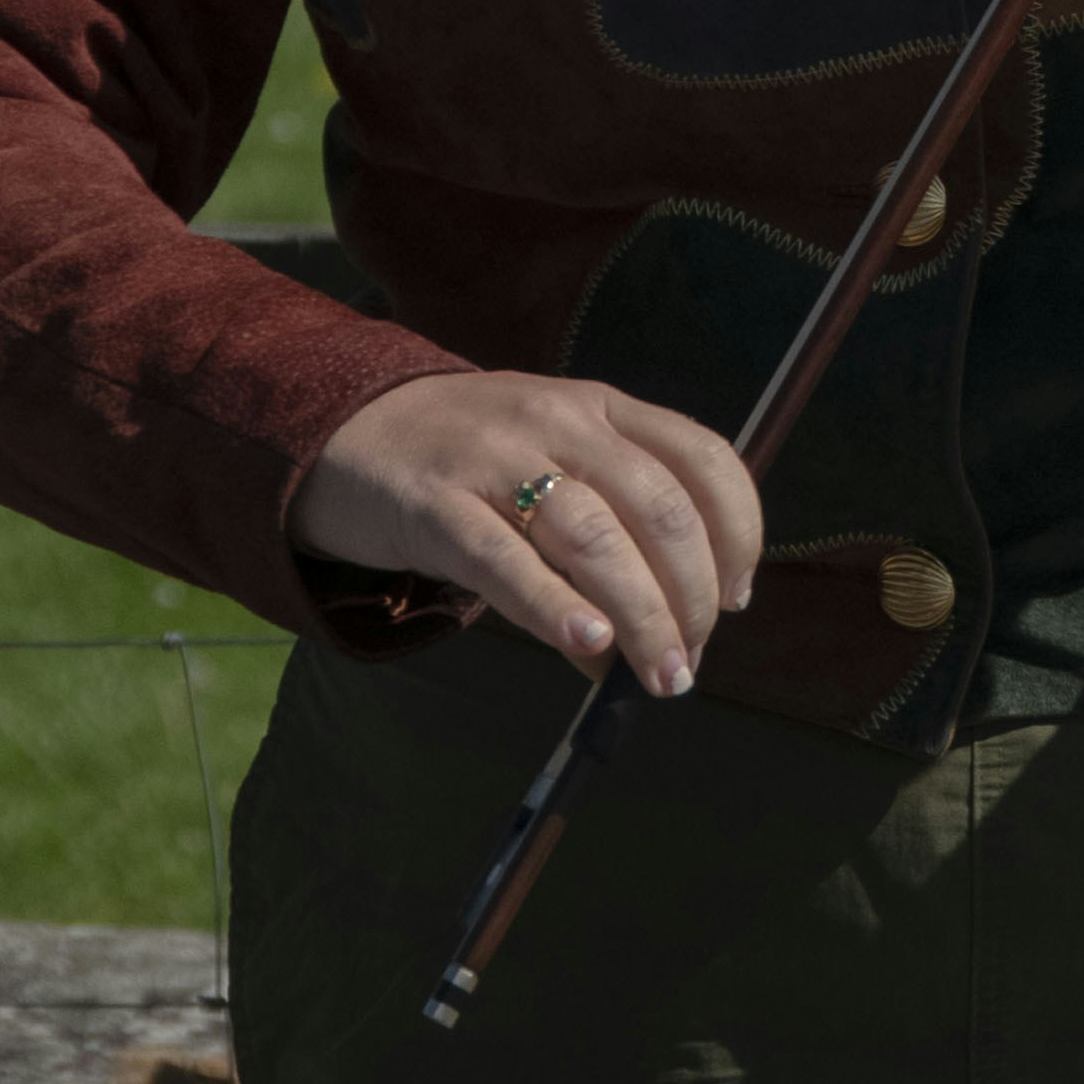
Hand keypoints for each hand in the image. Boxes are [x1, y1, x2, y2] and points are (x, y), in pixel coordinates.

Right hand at [287, 370, 761, 698]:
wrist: (345, 427)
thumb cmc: (469, 461)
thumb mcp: (552, 457)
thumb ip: (610, 526)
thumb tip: (659, 637)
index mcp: (600, 407)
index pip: (702, 458)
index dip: (737, 533)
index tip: (738, 597)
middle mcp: (559, 422)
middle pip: (660, 510)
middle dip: (692, 597)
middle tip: (687, 661)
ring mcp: (495, 459)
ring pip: (597, 539)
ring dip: (643, 618)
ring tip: (659, 676)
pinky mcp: (436, 505)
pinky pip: (507, 562)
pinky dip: (557, 608)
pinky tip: (590, 649)